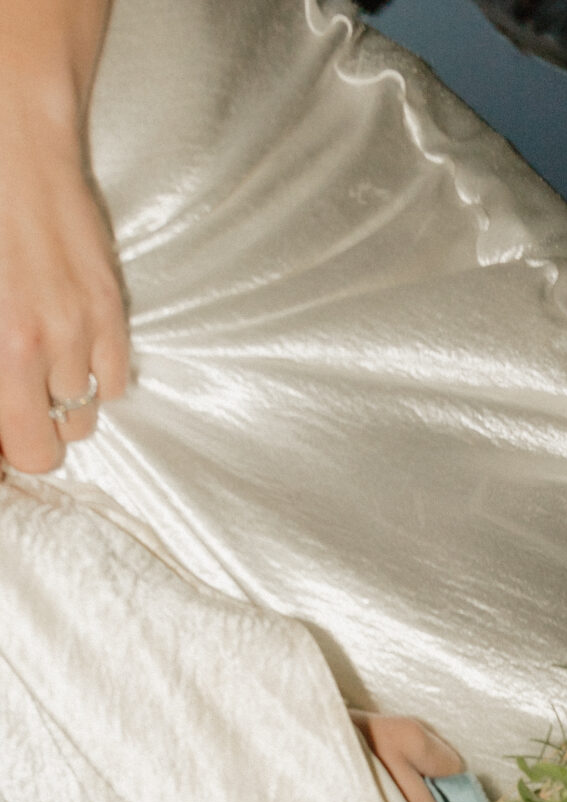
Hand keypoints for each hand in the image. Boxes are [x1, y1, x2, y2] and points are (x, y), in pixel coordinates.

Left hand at [0, 109, 127, 473]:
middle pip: (47, 449)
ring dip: (60, 404)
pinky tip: (69, 346)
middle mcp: (38, 349)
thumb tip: (4, 419)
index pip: (18, 452)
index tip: (3, 440)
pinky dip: (94, 377)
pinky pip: (114, 381)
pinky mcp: (111, 310)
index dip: (7, 454)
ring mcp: (81, 331)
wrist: (13, 140)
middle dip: (30, 439)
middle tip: (14, 409)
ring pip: (83, 416)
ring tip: (38, 366)